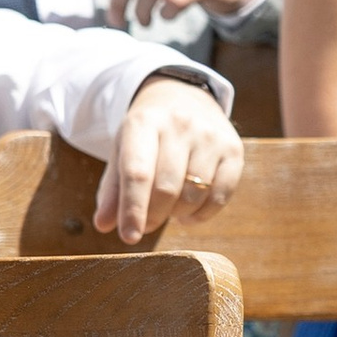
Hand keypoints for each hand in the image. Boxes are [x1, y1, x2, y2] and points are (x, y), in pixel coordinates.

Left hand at [91, 74, 242, 245]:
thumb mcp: (122, 151)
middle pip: (166, 188)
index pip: (138, 172)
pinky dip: (202, 214)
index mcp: (144, 123)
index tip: (129, 237)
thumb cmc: (147, 135)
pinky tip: (189, 210)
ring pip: (194, 195)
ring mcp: (210, 136)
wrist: (185, 99)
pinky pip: (220, 196)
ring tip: (168, 208)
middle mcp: (179, 125)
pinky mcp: (233, 149)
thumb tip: (103, 225)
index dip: (133, 209)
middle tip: (147, 224)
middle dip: (154, 216)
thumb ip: (112, 190)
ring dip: (177, 214)